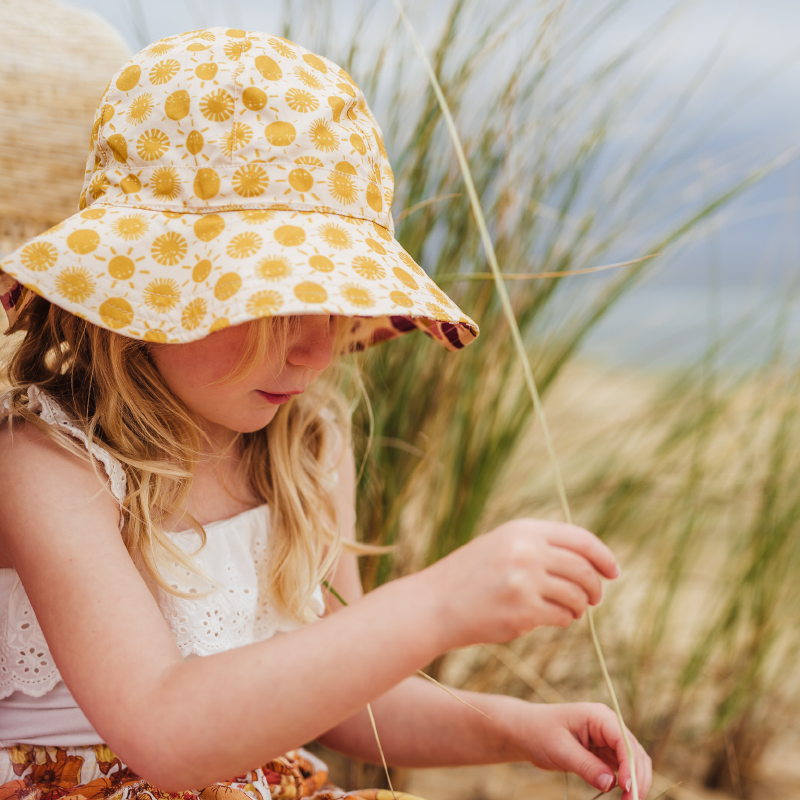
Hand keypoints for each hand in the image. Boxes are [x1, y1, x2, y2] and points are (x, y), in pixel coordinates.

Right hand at [421, 519, 619, 649]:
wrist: (435, 604)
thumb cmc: (471, 577)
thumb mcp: (502, 545)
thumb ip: (540, 546)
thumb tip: (589, 560)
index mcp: (522, 530)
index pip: (580, 539)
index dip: (603, 556)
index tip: (614, 571)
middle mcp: (526, 550)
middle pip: (584, 569)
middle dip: (596, 587)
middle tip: (594, 599)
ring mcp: (525, 581)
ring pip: (577, 595)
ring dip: (581, 606)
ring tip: (572, 610)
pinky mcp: (523, 611)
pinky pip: (562, 616)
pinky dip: (565, 620)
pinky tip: (553, 618)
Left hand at [508, 702, 651, 798]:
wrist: (526, 730)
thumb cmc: (539, 733)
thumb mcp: (560, 749)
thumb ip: (586, 765)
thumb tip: (612, 783)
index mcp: (598, 716)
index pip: (623, 740)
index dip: (630, 765)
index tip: (626, 788)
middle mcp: (607, 725)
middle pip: (634, 752)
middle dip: (637, 778)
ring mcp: (607, 738)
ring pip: (633, 761)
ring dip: (636, 781)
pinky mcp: (604, 751)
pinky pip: (623, 767)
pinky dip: (627, 781)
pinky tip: (622, 795)